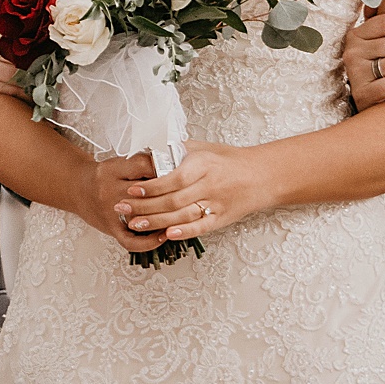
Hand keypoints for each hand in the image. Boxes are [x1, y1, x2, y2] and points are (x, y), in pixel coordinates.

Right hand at [77, 152, 171, 253]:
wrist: (78, 188)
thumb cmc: (102, 176)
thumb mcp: (119, 162)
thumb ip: (141, 164)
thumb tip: (171, 166)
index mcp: (113, 170)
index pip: (143, 166)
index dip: (163, 167)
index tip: (177, 169)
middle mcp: (109, 191)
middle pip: (145, 194)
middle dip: (168, 194)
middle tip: (183, 193)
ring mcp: (110, 212)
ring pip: (141, 218)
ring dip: (163, 219)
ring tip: (180, 217)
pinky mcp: (110, 228)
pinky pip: (130, 241)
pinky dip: (148, 243)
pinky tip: (162, 237)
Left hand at [114, 141, 271, 241]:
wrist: (262, 175)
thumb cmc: (230, 159)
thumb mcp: (204, 148)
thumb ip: (177, 150)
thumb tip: (150, 151)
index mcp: (204, 165)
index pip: (173, 179)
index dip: (150, 187)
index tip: (132, 190)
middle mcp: (210, 185)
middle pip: (172, 200)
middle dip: (144, 207)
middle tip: (121, 208)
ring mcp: (216, 204)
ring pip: (182, 216)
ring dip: (156, 222)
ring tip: (134, 224)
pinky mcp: (222, 219)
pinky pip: (200, 227)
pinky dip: (183, 233)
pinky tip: (165, 236)